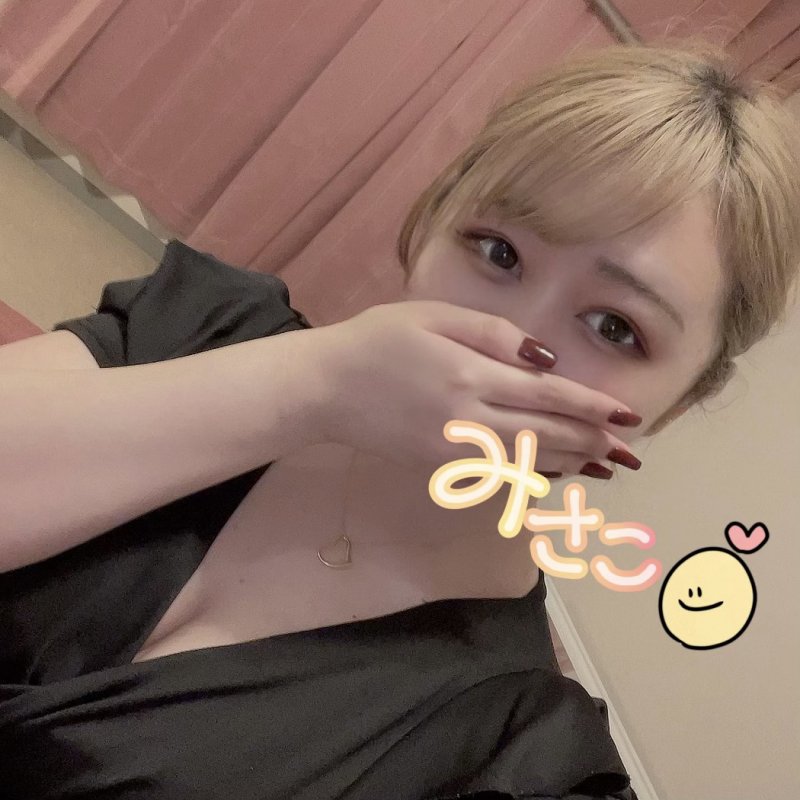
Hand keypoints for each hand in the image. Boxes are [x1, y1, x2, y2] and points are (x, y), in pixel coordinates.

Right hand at [309, 300, 641, 477]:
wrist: (325, 389)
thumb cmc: (377, 341)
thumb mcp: (432, 315)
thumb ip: (492, 334)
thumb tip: (544, 359)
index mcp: (470, 374)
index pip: (548, 394)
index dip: (592, 407)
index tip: (628, 416)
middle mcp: (469, 419)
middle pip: (547, 434)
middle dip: (593, 442)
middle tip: (631, 452)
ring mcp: (454, 450)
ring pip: (528, 460)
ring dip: (572, 463)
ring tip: (607, 466)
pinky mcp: (440, 466)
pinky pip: (499, 473)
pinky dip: (533, 473)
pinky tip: (555, 473)